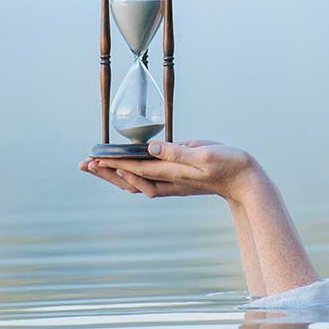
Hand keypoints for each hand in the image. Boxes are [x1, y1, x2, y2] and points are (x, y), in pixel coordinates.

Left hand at [89, 139, 265, 203]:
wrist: (246, 181)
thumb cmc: (229, 165)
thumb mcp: (204, 153)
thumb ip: (177, 151)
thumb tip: (151, 147)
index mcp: (172, 172)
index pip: (136, 168)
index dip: (113, 163)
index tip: (95, 159)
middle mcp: (168, 179)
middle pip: (129, 178)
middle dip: (105, 171)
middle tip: (83, 164)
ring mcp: (171, 180)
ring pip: (135, 180)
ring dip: (113, 173)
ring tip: (94, 166)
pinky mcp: (175, 177)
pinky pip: (146, 178)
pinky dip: (129, 173)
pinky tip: (123, 167)